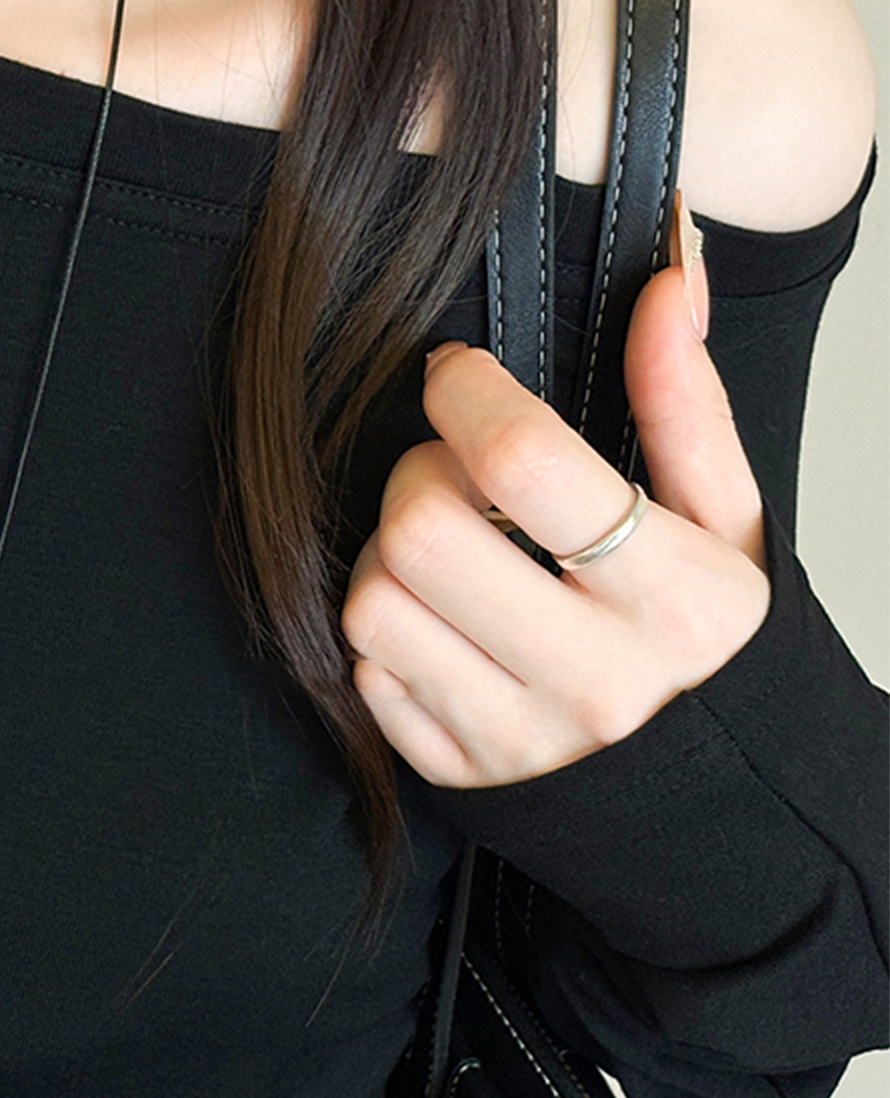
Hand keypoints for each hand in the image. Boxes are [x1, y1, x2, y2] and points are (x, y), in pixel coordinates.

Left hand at [341, 196, 771, 787]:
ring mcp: (518, 741)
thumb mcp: (731, 526)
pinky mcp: (462, 779)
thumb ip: (686, 403)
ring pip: (374, 603)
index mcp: (668, 601)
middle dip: (419, 474)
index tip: (457, 376)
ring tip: (450, 553)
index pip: (522, 464)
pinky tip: (444, 623)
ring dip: (389, 554)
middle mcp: (591, 682)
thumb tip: (672, 277)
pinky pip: (366, 677)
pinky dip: (387, 633)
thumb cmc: (722, 654)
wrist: (731, 820)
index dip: (466, 394)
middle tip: (456, 475)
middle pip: (421, 531)